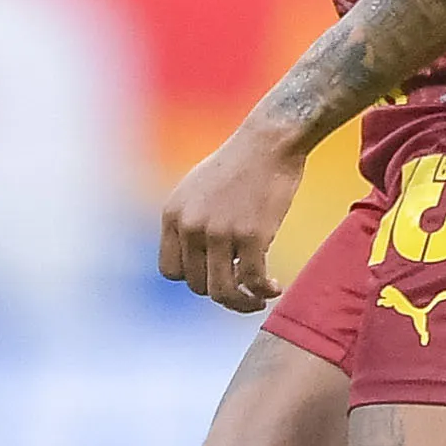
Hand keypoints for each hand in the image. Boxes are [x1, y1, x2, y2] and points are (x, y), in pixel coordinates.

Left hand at [159, 119, 307, 312]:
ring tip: (258, 300)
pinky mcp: (250, 234)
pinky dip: (264, 291)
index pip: (170, 271)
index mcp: (173, 215)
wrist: (269, 142)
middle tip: (245, 289)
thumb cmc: (239, 166)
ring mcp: (219, 231)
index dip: (194, 279)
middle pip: (197, 285)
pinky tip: (275, 287)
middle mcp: (190, 225)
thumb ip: (190, 224)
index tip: (216, 275)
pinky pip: (252, 280)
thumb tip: (200, 263)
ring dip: (242, 304)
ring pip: (222, 291)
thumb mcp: (196, 190)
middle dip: (222, 292)